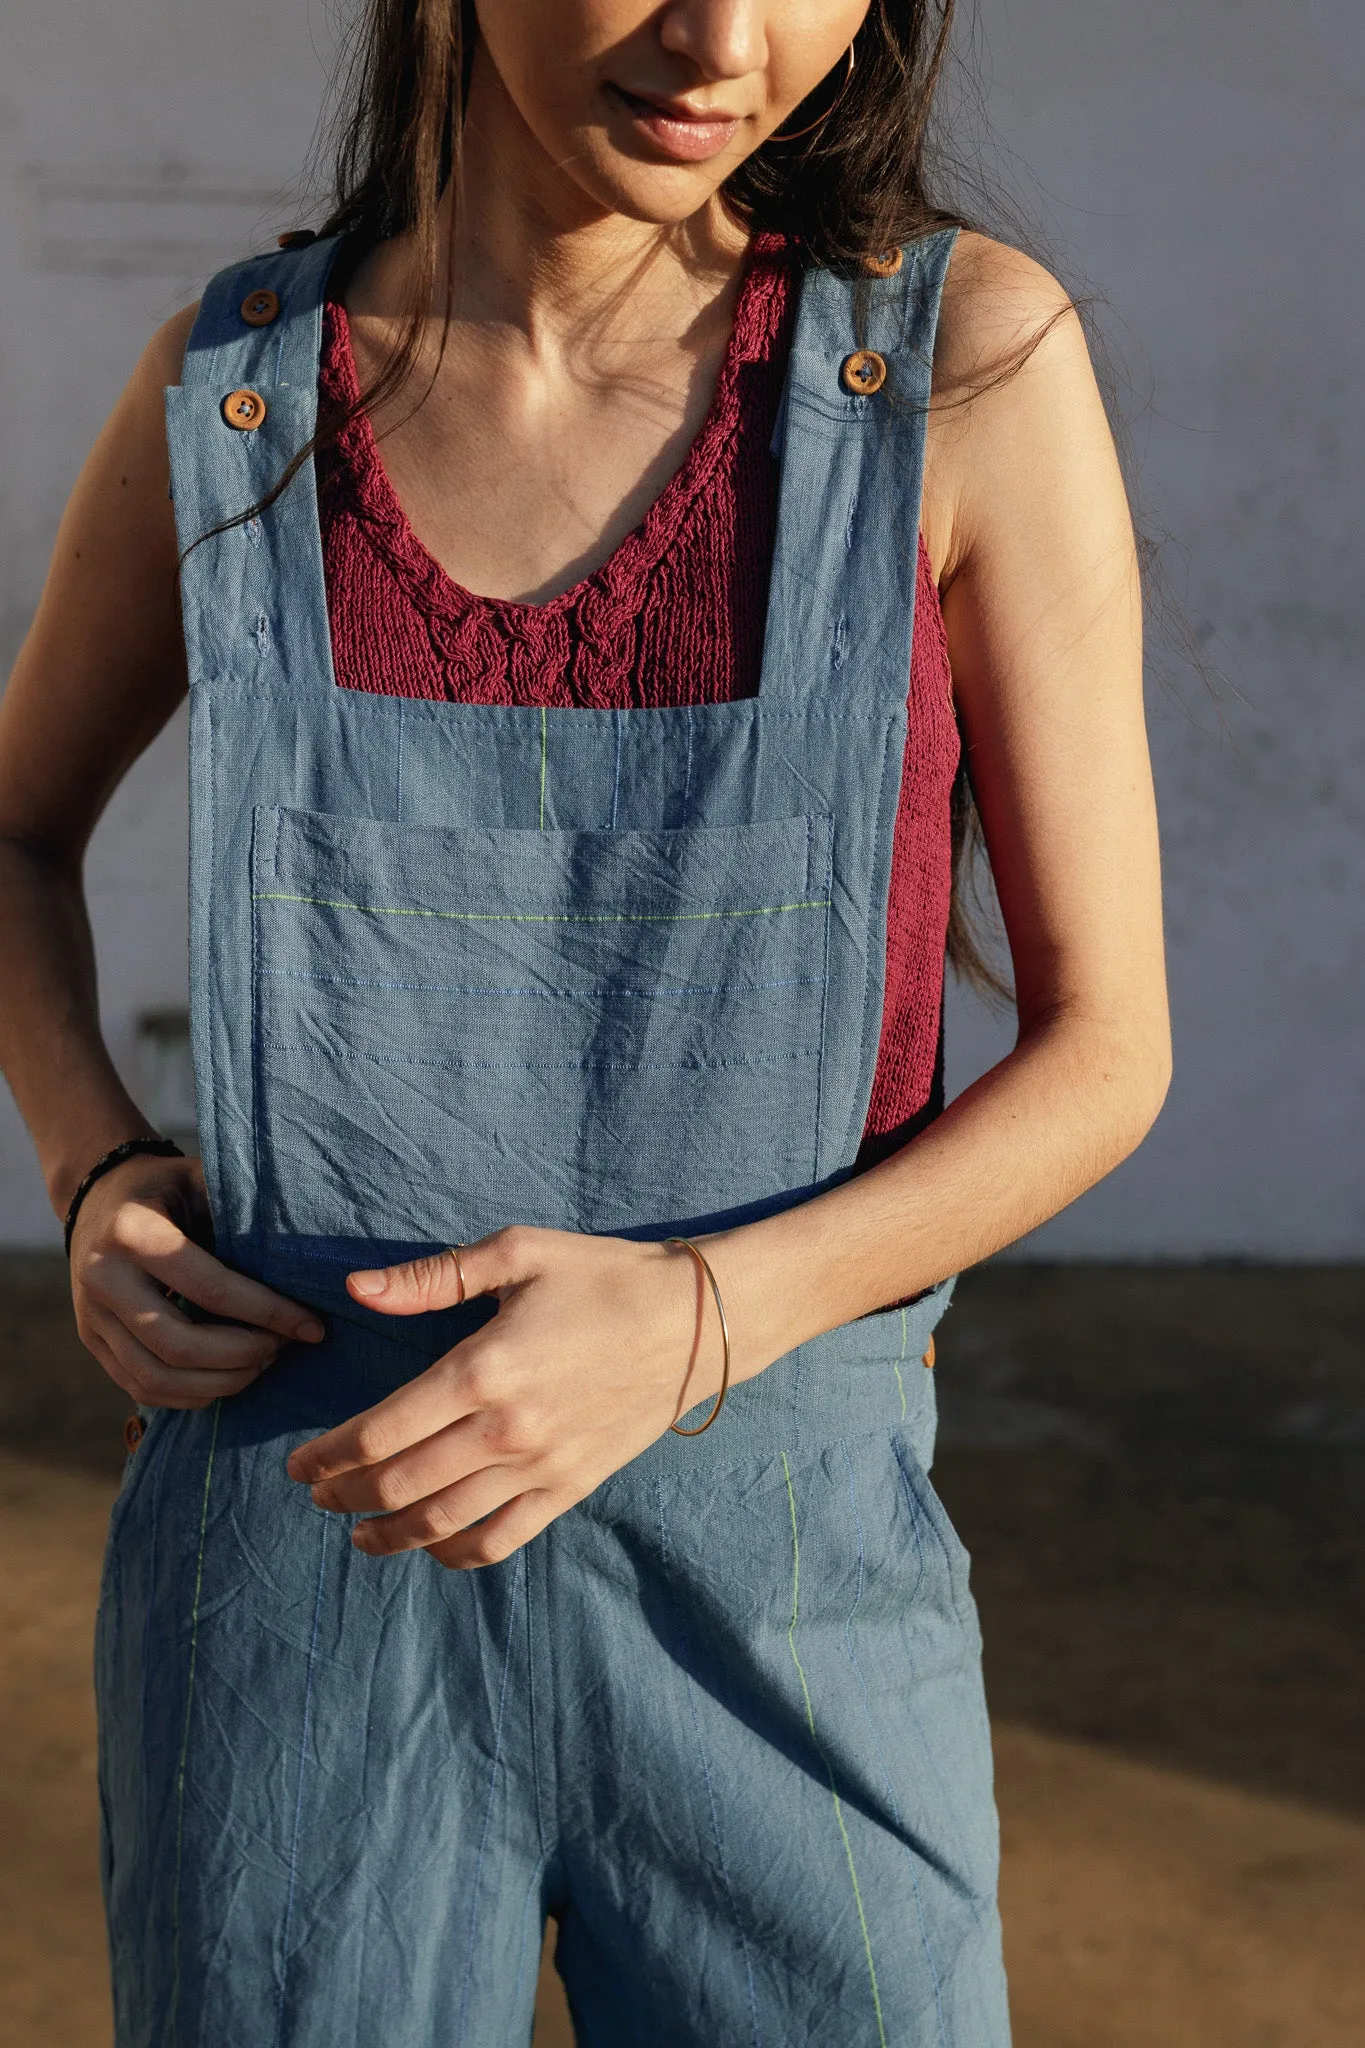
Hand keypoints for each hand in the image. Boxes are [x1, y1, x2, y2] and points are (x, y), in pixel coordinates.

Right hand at [70, 1153, 324, 1408]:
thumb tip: (303, 1266)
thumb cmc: (166, 1188)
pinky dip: (190, 1394)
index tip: (311, 1326)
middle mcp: (102, 1279)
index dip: (267, 1312)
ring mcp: (90, 1316)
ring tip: (261, 1363)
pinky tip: (228, 1378)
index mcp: (133, 1233)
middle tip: (283, 1346)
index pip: (209, 1288)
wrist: (98, 1199)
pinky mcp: (92, 1341)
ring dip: (220, 1382)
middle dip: (243, 1355)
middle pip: (178, 1344)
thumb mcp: (200, 1181)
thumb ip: (240, 1216)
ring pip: (157, 1377)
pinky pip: (141, 1388)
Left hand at [286, 1226, 727, 1569]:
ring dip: (388, 1535)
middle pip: (399, 1483)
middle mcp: (506, 1430)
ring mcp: (541, 1467)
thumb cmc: (602, 1276)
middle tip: (317, 1495)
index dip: (328, 1453)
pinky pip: (501, 1540)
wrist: (696, 1321)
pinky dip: (455, 1554)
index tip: (298, 1463)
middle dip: (345, 1495)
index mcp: (482, 1368)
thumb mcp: (517, 1253)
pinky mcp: (571, 1487)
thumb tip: (356, 1290)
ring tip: (358, 1533)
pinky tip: (430, 1546)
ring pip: (442, 1523)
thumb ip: (429, 1277)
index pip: (381, 1430)